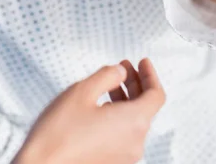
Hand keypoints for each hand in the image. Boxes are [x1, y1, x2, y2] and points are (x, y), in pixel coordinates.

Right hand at [13, 59, 164, 163]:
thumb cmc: (59, 131)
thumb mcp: (83, 91)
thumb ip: (107, 76)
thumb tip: (121, 72)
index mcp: (133, 123)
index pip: (156, 95)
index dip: (150, 75)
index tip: (142, 62)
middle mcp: (135, 143)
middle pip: (146, 108)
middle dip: (136, 84)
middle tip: (123, 67)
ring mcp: (125, 157)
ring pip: (134, 122)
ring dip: (126, 99)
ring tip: (110, 84)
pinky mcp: (113, 163)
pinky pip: (124, 135)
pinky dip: (119, 116)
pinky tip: (102, 106)